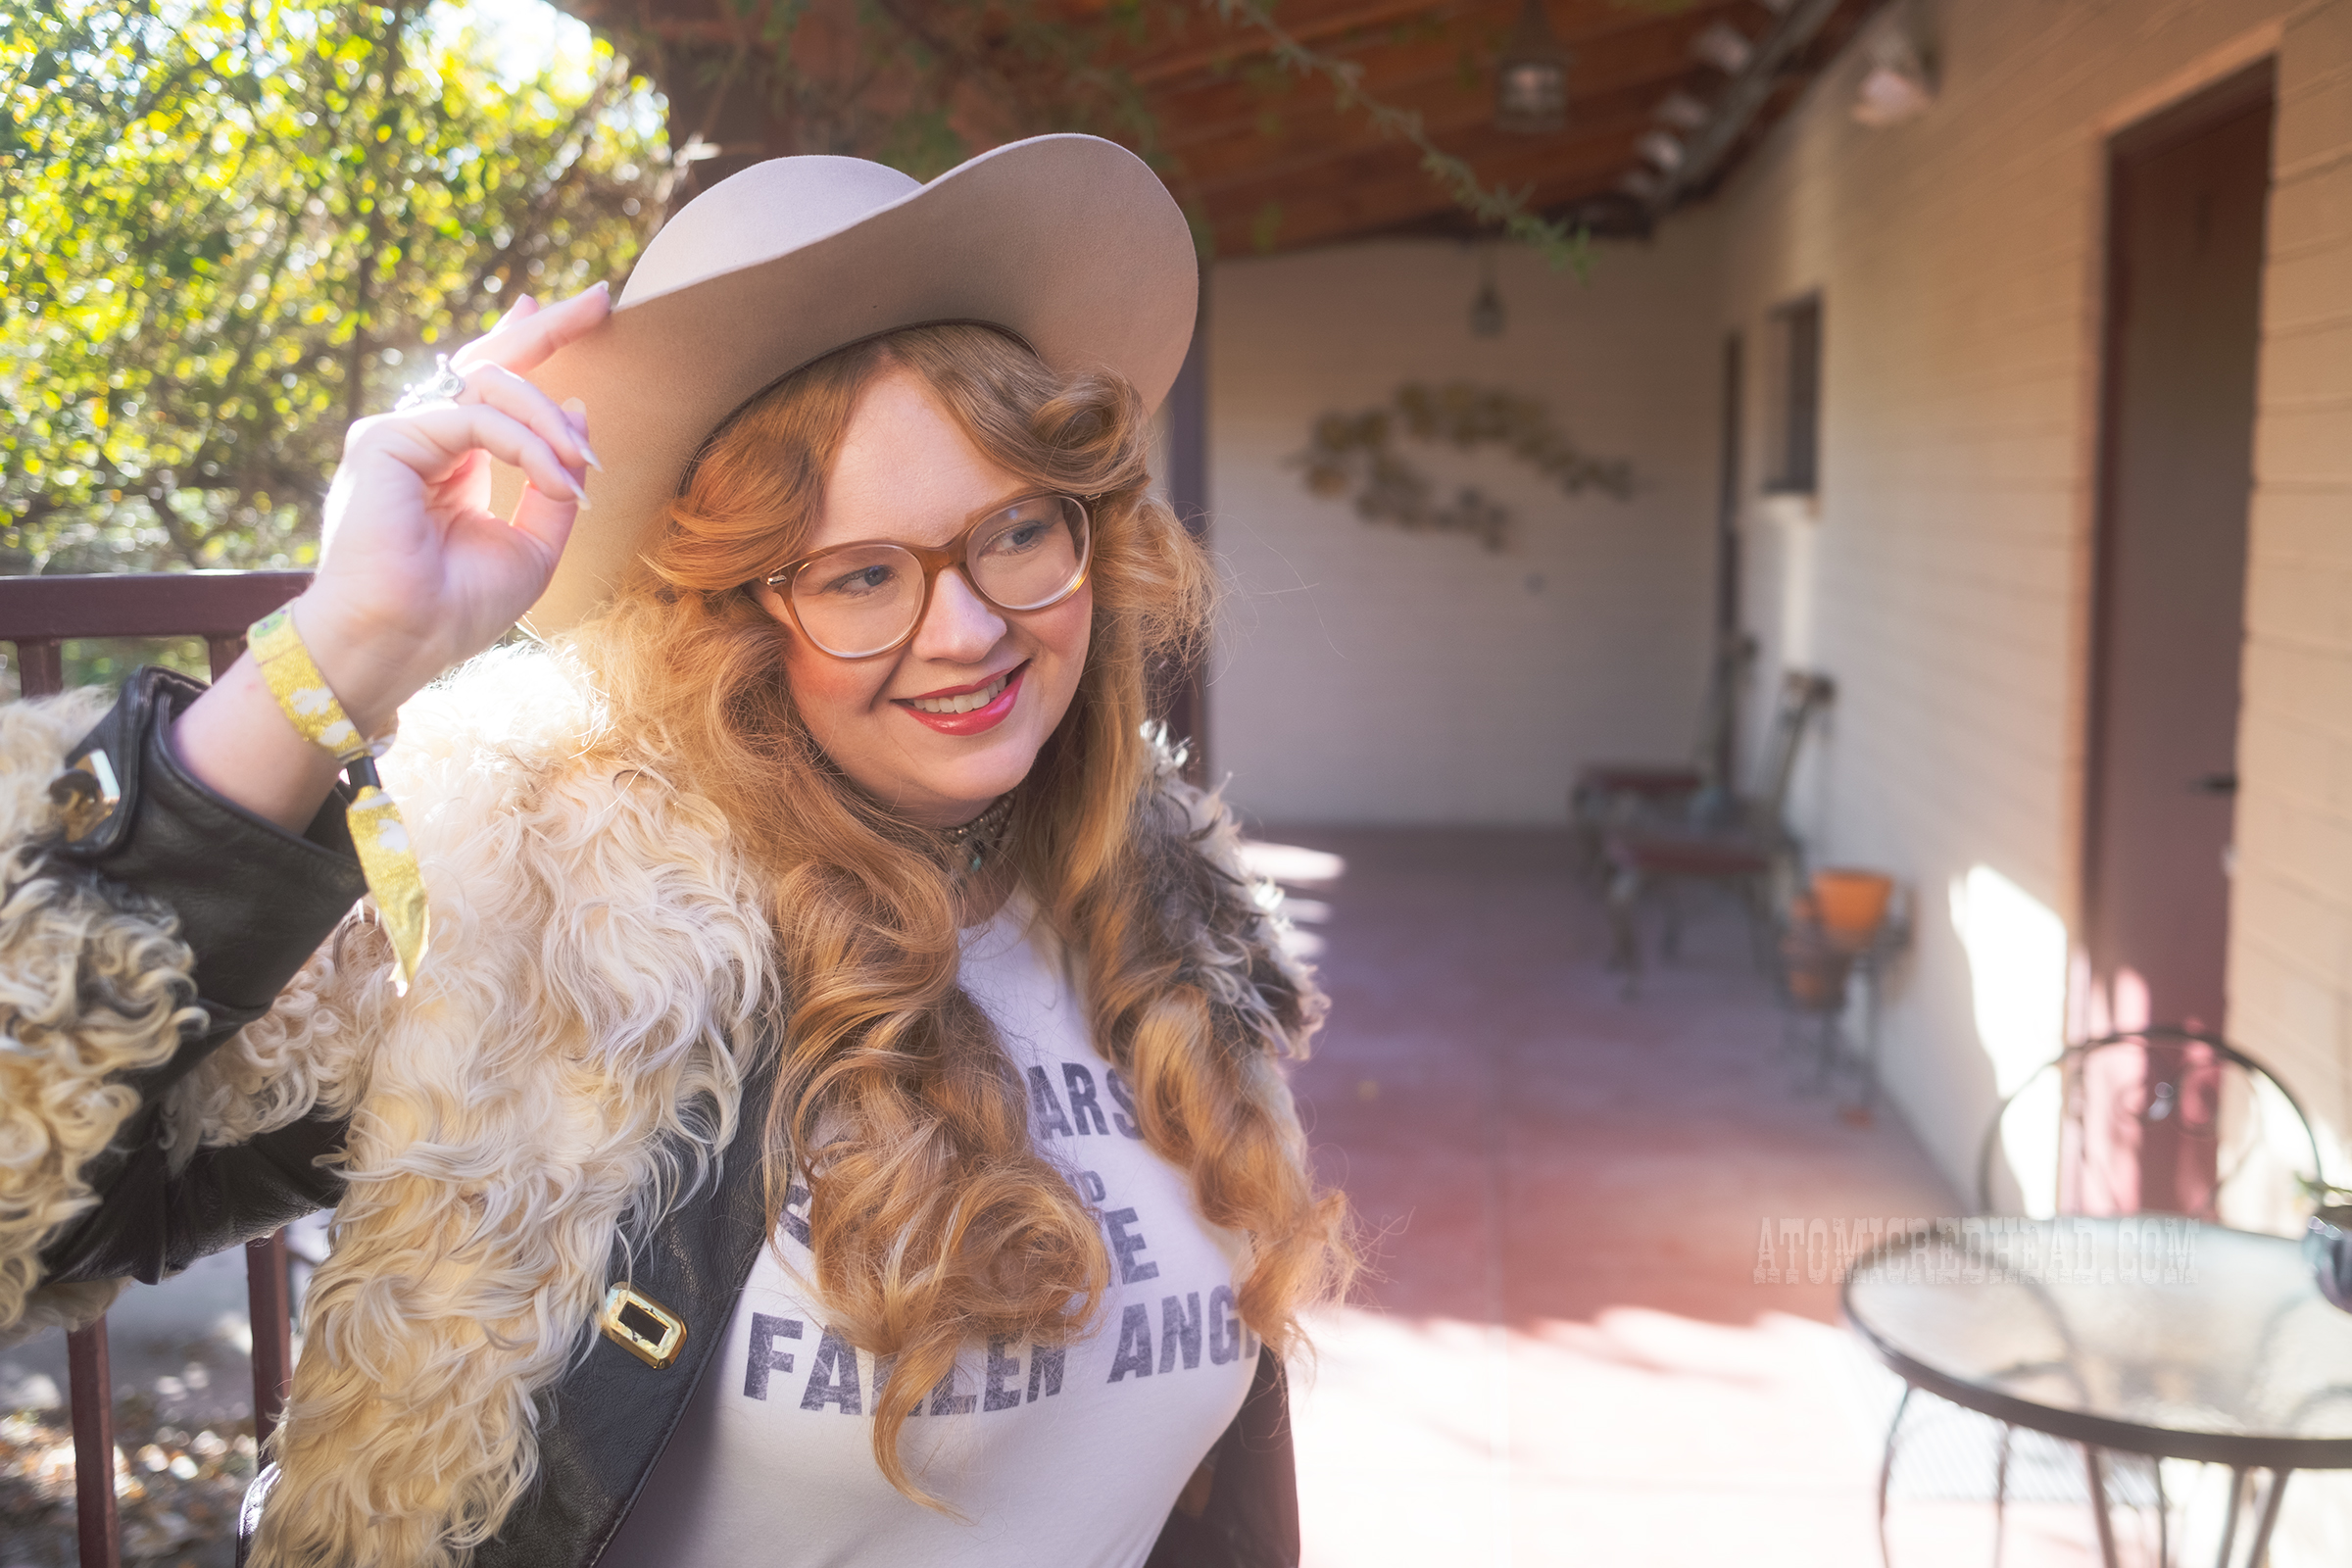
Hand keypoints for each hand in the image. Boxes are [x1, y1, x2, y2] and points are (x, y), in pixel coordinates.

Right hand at [298, 284, 612, 732]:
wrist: (402, 643)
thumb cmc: (456, 608)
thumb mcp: (533, 544)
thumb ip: (554, 477)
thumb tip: (578, 409)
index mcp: (450, 458)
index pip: (489, 385)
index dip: (528, 341)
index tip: (573, 310)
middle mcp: (422, 437)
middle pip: (487, 362)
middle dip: (548, 327)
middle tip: (601, 298)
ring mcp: (399, 433)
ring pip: (492, 386)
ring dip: (552, 424)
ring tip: (584, 471)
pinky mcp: (386, 439)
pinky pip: (477, 419)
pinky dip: (530, 447)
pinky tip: (560, 480)